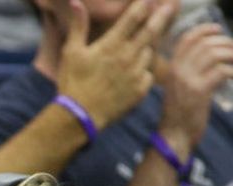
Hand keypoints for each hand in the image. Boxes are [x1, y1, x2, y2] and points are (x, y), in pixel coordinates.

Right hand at [58, 0, 176, 128]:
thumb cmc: (72, 82)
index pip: (133, 17)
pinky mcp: (141, 89)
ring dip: (147, 47)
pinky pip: (147, 74)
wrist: (79, 116)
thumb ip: (78, 26)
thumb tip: (75, 2)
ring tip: (139, 49)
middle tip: (171, 7)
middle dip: (162, 16)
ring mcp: (137, 73)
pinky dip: (142, 71)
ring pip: (149, 53)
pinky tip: (133, 74)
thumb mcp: (71, 52)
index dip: (142, 5)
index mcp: (111, 44)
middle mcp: (128, 56)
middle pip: (151, 30)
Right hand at [159, 22, 232, 151]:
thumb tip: (214, 56)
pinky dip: (232, 71)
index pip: (187, 39)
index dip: (204, 30)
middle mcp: (177, 71)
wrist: (174, 135)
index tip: (219, 30)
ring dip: (231, 55)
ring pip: (214, 54)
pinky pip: (221, 71)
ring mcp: (187, 80)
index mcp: (171, 68)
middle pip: (205, 44)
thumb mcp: (179, 88)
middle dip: (225, 43)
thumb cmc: (179, 113)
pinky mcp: (199, 90)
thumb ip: (190, 72)